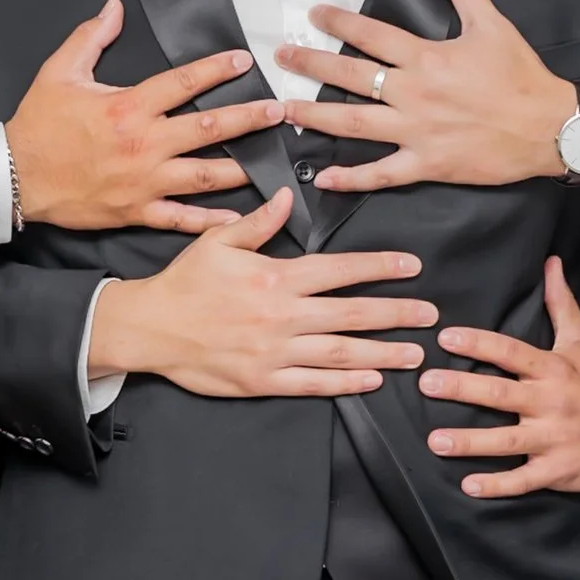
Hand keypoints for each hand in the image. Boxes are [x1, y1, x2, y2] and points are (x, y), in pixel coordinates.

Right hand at [8, 0, 286, 233]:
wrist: (16, 177)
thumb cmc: (37, 124)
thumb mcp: (59, 72)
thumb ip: (90, 38)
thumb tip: (114, 8)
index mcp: (128, 107)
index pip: (184, 82)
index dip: (217, 69)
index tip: (244, 60)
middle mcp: (144, 144)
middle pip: (209, 129)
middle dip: (249, 118)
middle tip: (279, 112)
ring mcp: (145, 181)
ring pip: (206, 175)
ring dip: (243, 167)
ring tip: (273, 160)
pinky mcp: (138, 211)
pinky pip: (182, 218)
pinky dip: (212, 220)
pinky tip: (239, 219)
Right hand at [89, 189, 437, 395]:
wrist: (149, 328)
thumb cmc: (184, 283)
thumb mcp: (218, 242)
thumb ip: (259, 223)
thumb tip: (288, 196)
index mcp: (275, 277)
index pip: (339, 270)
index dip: (379, 267)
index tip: (410, 267)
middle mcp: (282, 315)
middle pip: (351, 313)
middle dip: (395, 313)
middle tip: (429, 316)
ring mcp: (274, 351)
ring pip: (340, 352)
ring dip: (382, 352)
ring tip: (414, 353)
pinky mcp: (262, 381)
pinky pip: (313, 383)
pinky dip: (345, 383)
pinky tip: (372, 380)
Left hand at [277, 0, 572, 192]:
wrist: (550, 127)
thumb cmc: (522, 77)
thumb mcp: (493, 25)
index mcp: (427, 58)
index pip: (371, 36)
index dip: (338, 23)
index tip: (313, 15)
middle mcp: (414, 94)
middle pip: (351, 77)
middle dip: (311, 64)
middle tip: (282, 56)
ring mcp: (417, 132)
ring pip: (355, 124)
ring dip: (316, 115)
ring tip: (284, 109)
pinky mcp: (427, 165)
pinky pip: (381, 174)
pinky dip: (351, 178)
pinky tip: (323, 177)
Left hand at [421, 257, 579, 496]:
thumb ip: (561, 304)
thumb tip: (551, 263)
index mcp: (554, 369)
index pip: (511, 352)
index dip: (479, 343)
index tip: (446, 337)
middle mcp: (552, 402)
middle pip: (501, 394)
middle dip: (463, 388)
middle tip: (427, 383)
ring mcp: (554, 439)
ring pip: (507, 441)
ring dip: (470, 442)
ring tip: (435, 441)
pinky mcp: (557, 470)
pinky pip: (524, 479)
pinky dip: (497, 485)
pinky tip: (469, 485)